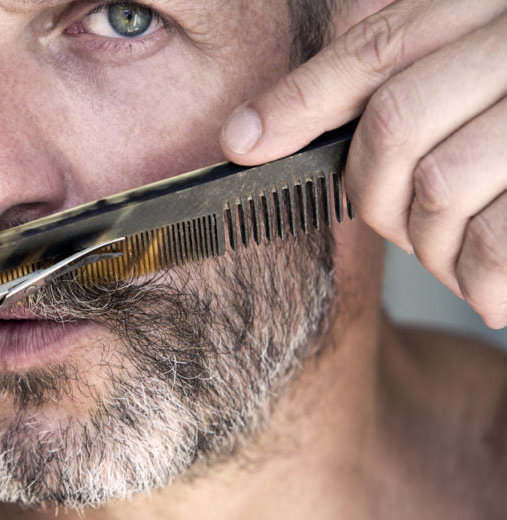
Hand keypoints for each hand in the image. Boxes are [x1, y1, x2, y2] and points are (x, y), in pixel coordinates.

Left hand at [220, 0, 506, 327]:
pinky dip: (480, 277)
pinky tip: (489, 289)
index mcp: (490, 9)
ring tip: (457, 252)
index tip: (242, 142)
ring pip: (439, 185)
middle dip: (374, 193)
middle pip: (394, 124)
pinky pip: (498, 240)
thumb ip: (405, 82)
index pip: (378, 50)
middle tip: (394, 222)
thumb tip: (258, 131)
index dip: (300, 101)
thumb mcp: (481, 75)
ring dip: (432, 243)